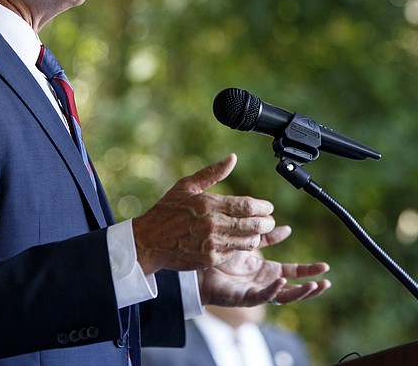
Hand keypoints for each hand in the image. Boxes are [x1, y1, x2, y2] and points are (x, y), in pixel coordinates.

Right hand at [133, 154, 276, 275]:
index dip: (264, 207)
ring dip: (257, 237)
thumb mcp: (186, 186)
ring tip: (257, 233)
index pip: (247, 206)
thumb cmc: (167, 211)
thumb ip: (212, 173)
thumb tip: (232, 158)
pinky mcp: (209, 259)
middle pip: (253, 224)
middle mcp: (213, 224)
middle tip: (269, 221)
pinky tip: (238, 243)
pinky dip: (239, 249)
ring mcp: (212, 243)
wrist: (148, 242)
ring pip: (248, 242)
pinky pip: (234, 254)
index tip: (268, 207)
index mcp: (209, 204)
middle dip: (267, 223)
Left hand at [198, 241, 330, 306]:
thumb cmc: (220, 255)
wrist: (197, 265)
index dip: (309, 271)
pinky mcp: (244, 297)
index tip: (325, 267)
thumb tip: (288, 228)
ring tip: (314, 286)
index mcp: (265, 271)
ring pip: (283, 297)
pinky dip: (273, 290)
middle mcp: (263, 283)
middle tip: (326, 282)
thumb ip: (268, 237)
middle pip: (293, 289)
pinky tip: (281, 281)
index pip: (293, 272)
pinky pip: (262, 296)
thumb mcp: (250, 241)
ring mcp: (255, 292)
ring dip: (299, 293)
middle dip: (311, 287)